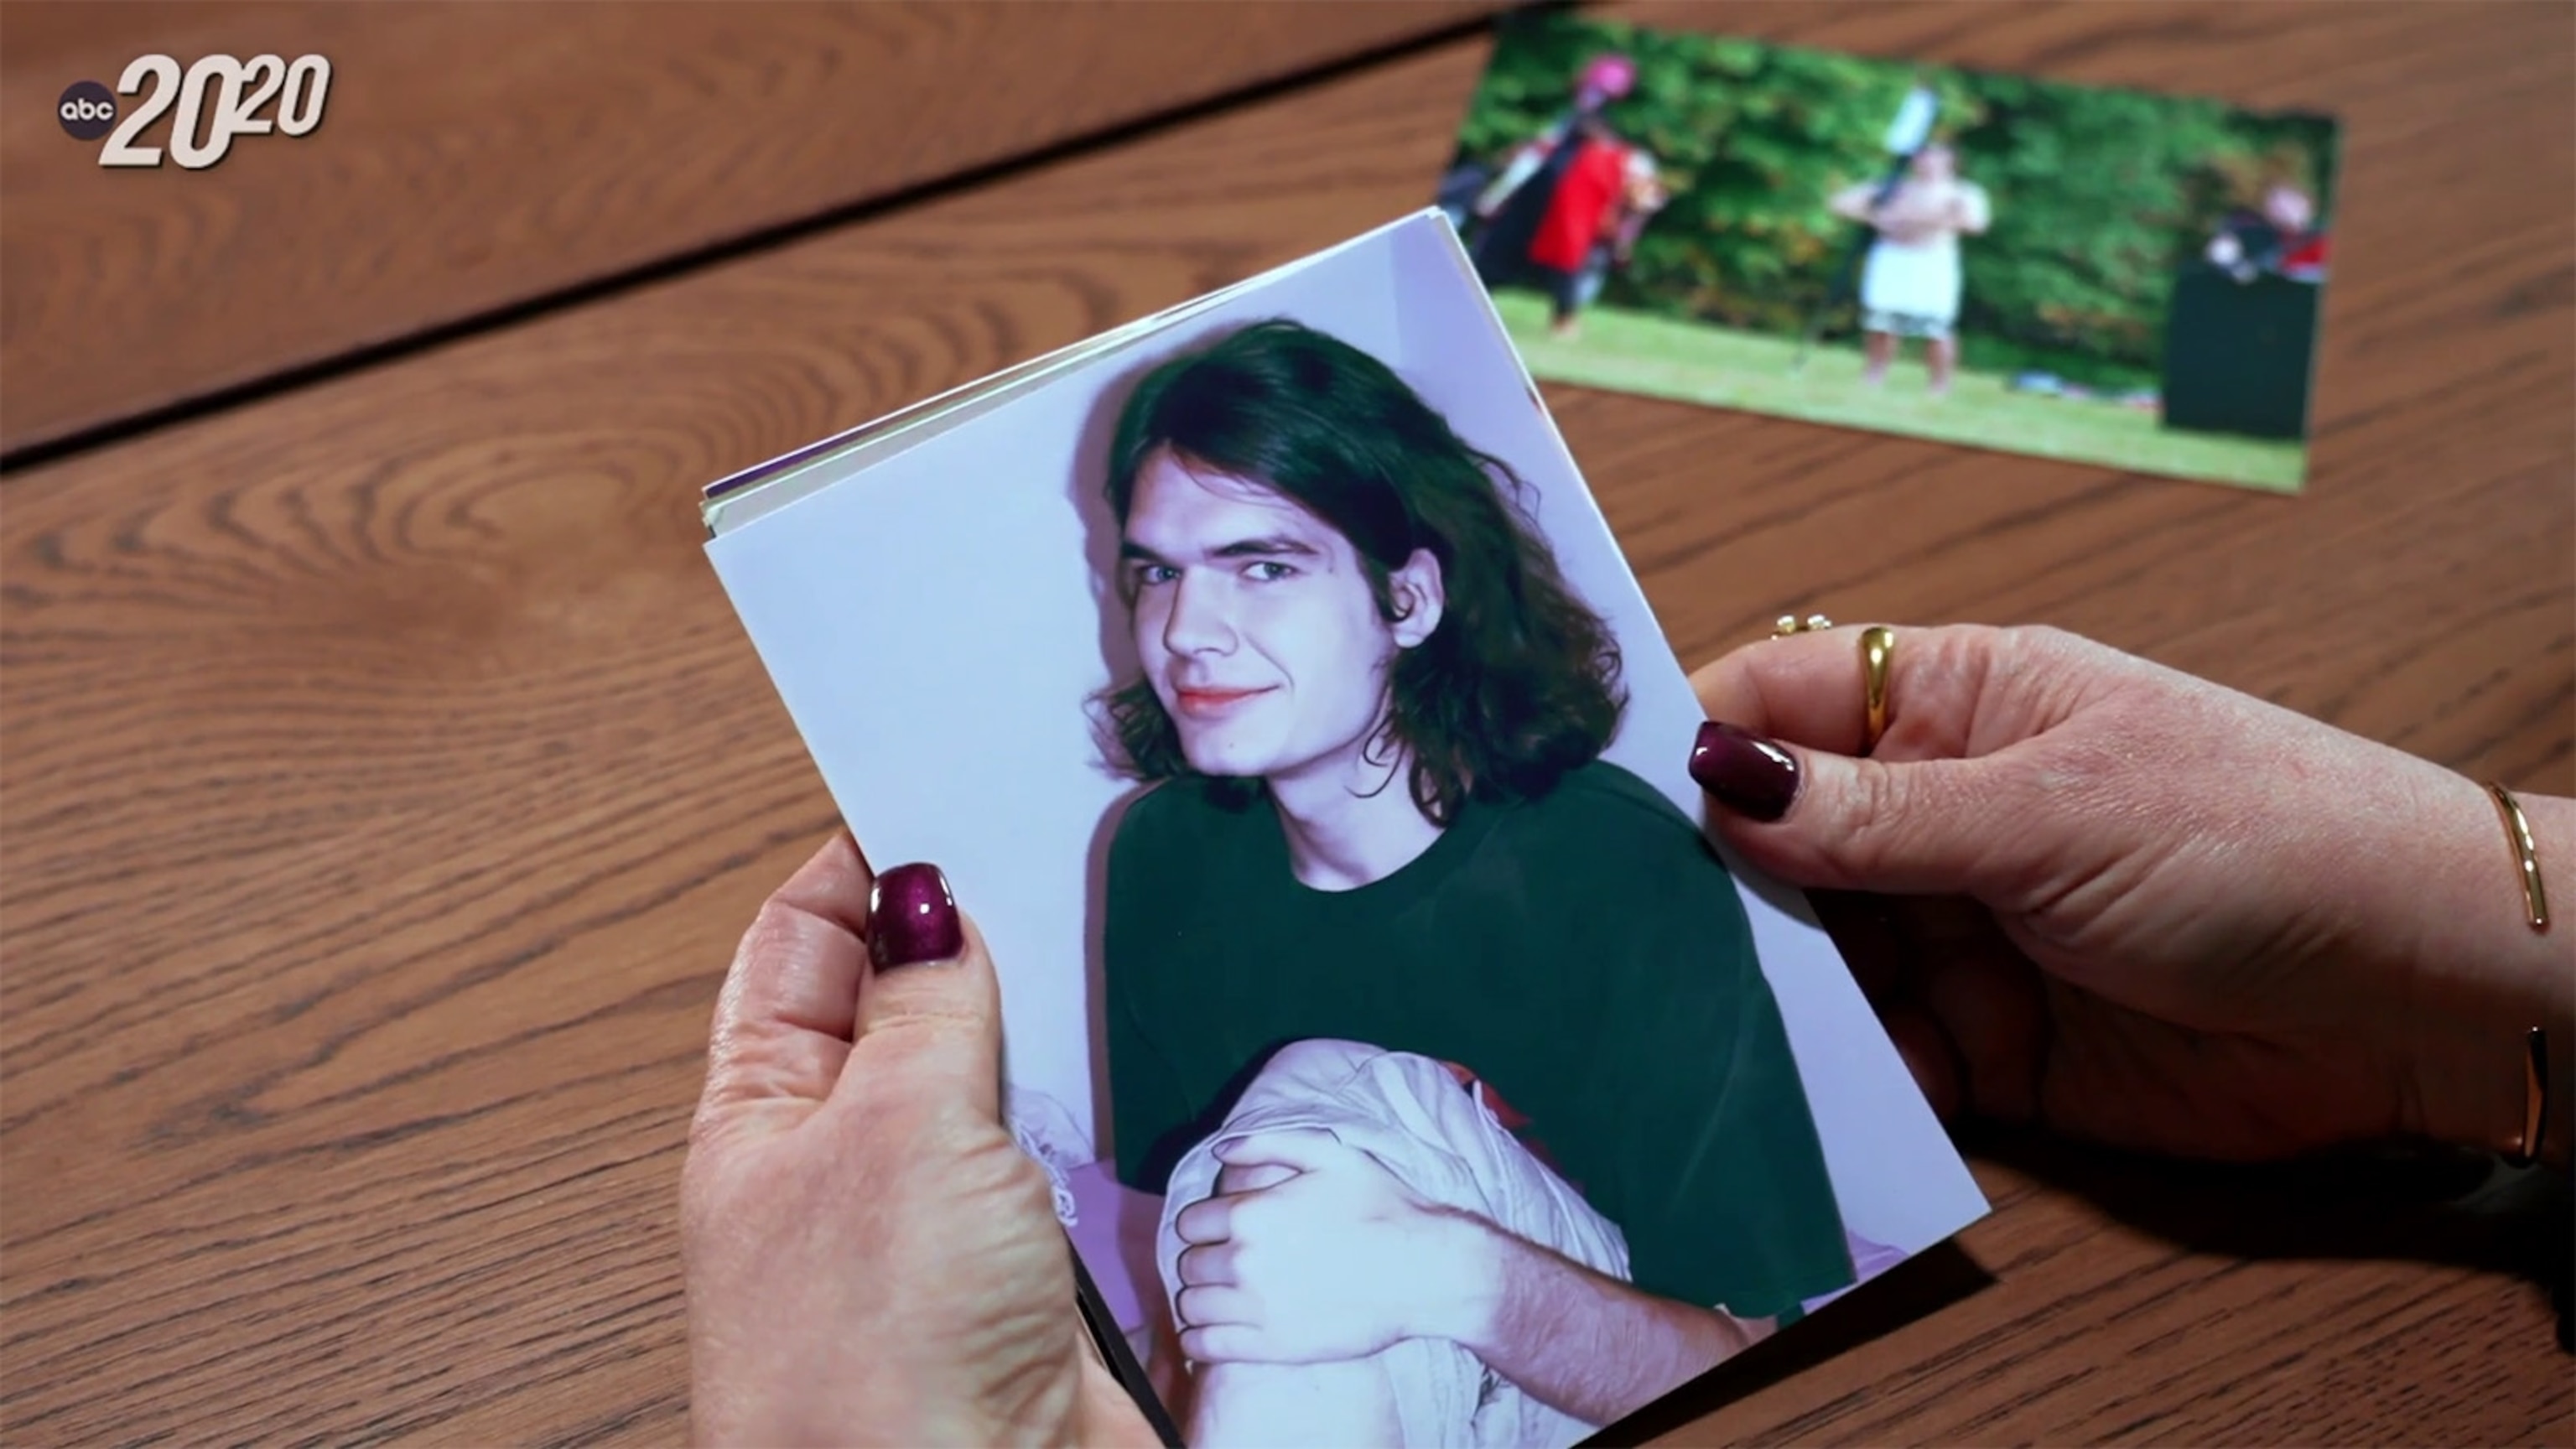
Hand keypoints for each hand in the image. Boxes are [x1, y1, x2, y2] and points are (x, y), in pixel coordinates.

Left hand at [680, 835, 1155, 1446]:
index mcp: (762, 1112)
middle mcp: (849, 1159)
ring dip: (1054, 1030)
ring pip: (1006, 1075)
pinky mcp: (1038, 1269)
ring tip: (1106, 953)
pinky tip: (1145, 1066)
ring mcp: (947, 1217)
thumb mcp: (893, 1129)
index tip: (944, 784)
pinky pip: (1076, 1154)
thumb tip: (926, 900)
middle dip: (980, 937)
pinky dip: (1110, 1109)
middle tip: (1053, 857)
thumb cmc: (871, 1361)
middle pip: (912, 1002)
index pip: (800, 942)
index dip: (864, 860)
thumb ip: (921, 1004)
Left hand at [1169, 1129, 1467, 1363]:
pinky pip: (1206, 1346)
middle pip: (1189, 1265)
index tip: (1220, 1230)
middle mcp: (1243, 1262)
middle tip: (1225, 1263)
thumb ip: (1268, 1142)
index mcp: (1250, 1214)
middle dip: (1203, 1260)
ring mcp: (1255, 1308)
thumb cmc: (1382, 1207)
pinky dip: (1199, 1339)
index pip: (1190, 1223)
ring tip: (1221, 1296)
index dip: (1204, 1224)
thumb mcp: (1330, 1155)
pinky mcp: (1270, 1347)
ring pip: (1190, 1306)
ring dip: (1199, 1299)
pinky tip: (1213, 1331)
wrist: (1424, 1272)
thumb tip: (1219, 1147)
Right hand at [1687, 624, 2571, 1166]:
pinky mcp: (1986, 1047)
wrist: (2418, 996)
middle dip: (1704, 885)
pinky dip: (1839, 1078)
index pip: (1783, 699)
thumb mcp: (2050, 811)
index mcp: (1958, 707)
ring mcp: (1958, 932)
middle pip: (1775, 840)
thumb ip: (1874, 816)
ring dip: (1763, 992)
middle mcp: (1939, 816)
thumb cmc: (2259, 839)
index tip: (1591, 798)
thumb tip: (1713, 778)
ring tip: (1694, 1025)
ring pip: (1811, 958)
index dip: (1689, 739)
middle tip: (1612, 935)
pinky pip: (1877, 1059)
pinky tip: (1808, 1094)